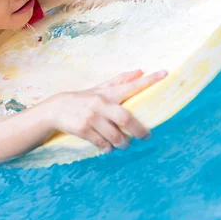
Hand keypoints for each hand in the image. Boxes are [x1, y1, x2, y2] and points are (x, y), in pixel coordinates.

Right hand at [41, 69, 166, 152]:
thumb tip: (140, 71)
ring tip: (124, 144)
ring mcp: (91, 118)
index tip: (165, 74)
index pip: (131, 86)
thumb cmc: (83, 99)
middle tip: (146, 136)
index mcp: (107, 93)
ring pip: (115, 135)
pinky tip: (109, 148)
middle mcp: (100, 104)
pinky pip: (102, 143)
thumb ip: (120, 81)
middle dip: (139, 130)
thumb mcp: (100, 88)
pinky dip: (108, 148)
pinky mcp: (83, 130)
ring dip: (123, 143)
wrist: (56, 109)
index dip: (148, 81)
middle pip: (126, 118)